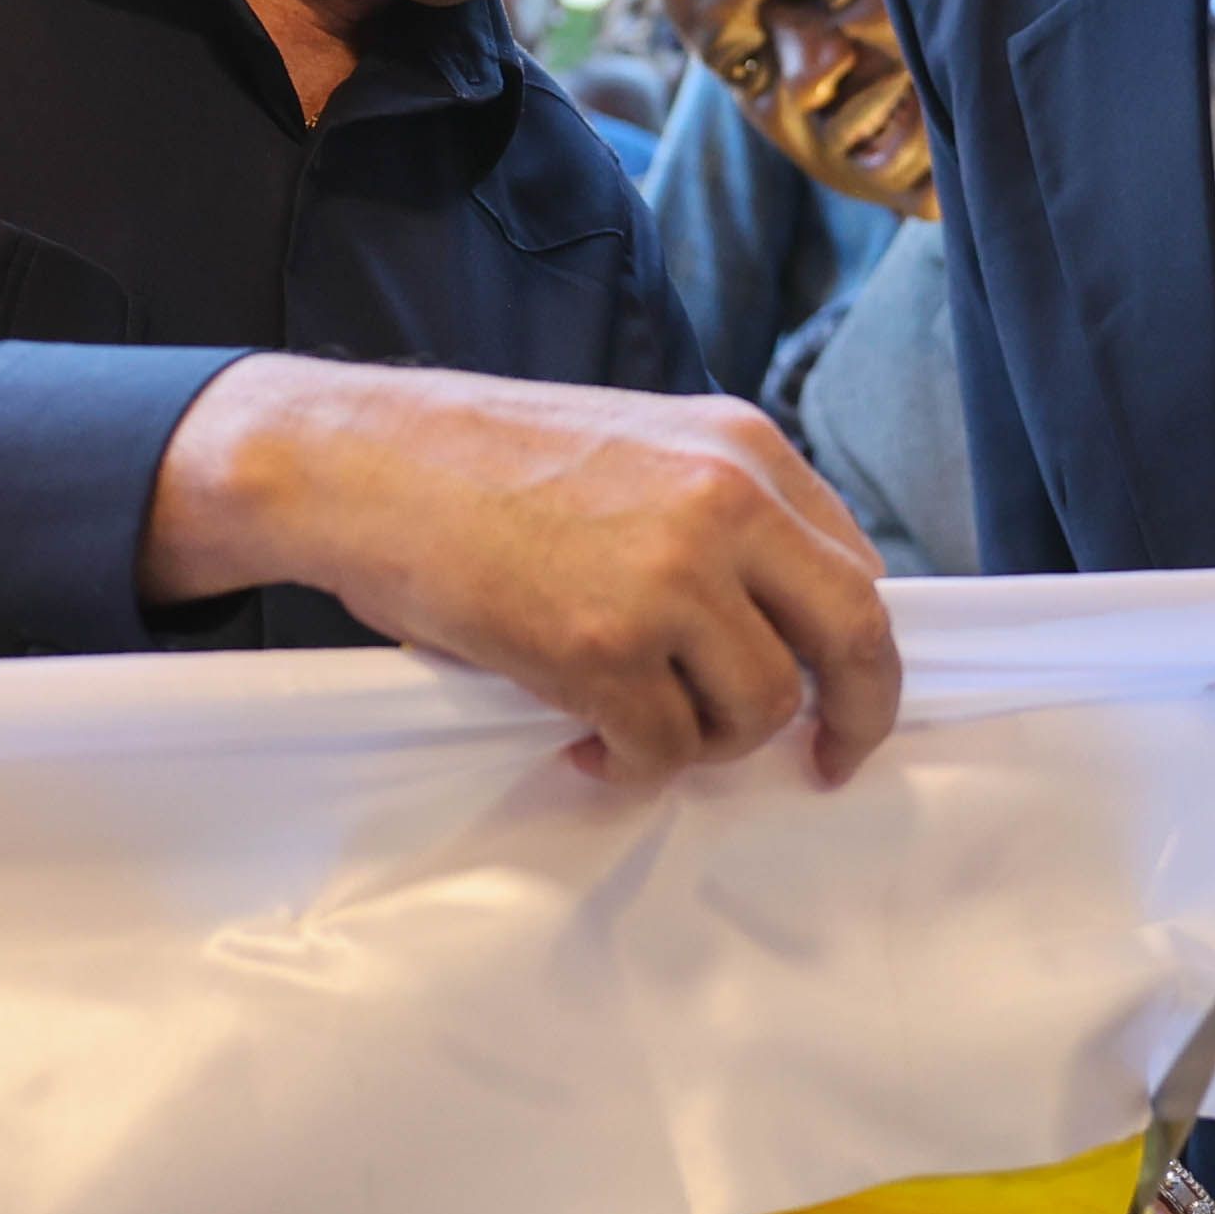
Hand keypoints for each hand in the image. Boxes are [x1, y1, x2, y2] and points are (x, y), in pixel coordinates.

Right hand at [144, 358, 899, 785]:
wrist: (358, 462)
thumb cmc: (478, 461)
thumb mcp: (635, 447)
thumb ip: (716, 514)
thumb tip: (774, 625)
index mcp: (743, 445)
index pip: (854, 561)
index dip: (853, 642)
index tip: (838, 691)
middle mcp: (726, 502)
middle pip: (855, 634)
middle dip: (857, 715)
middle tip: (826, 761)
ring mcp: (669, 576)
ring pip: (760, 707)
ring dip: (706, 742)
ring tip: (635, 732)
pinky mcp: (602, 647)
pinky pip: (665, 748)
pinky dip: (630, 768)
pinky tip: (581, 746)